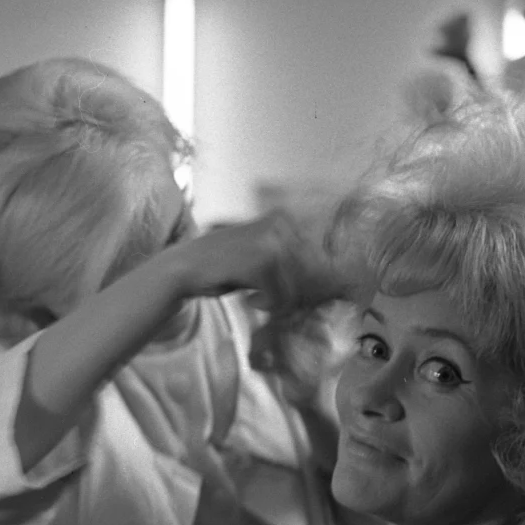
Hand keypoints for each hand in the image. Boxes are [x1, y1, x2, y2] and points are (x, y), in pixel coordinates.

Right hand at [178, 210, 346, 313]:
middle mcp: (281, 225)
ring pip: (296, 290)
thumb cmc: (227, 265)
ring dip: (278, 301)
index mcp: (284, 219)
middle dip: (297, 294)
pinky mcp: (261, 263)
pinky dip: (266, 304)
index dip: (328, 276)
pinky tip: (249, 297)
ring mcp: (271, 243)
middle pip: (311, 276)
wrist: (186, 267)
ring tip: (257, 295)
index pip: (321, 254)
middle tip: (272, 296)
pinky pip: (279, 298)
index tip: (330, 289)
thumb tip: (338, 283)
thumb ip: (292, 260)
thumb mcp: (262, 253)